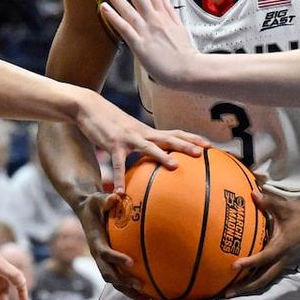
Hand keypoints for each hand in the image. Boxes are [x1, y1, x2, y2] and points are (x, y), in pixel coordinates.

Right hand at [75, 92, 207, 190]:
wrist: (89, 107)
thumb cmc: (110, 121)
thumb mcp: (129, 131)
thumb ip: (140, 142)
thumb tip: (151, 156)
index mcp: (148, 131)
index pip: (175, 132)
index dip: (192, 138)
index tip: (210, 145)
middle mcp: (142, 133)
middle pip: (170, 137)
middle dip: (187, 144)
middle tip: (203, 152)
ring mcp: (128, 138)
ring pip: (149, 147)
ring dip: (163, 156)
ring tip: (176, 167)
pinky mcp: (113, 144)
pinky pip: (118, 164)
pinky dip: (120, 178)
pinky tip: (120, 192)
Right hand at [78, 191, 152, 299]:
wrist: (86, 212)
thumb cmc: (95, 204)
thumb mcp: (98, 199)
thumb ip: (106, 199)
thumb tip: (117, 195)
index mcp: (95, 241)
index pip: (104, 253)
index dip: (116, 258)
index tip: (131, 262)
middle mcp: (98, 255)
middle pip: (109, 275)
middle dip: (124, 283)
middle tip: (141, 287)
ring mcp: (103, 262)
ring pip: (115, 282)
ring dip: (130, 294)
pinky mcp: (110, 264)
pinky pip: (120, 280)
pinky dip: (132, 290)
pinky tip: (149, 296)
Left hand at [97, 0, 201, 87]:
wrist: (188, 70)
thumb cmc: (184, 52)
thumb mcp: (180, 27)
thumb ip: (169, 11)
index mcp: (163, 14)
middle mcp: (153, 18)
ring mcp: (146, 30)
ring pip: (127, 7)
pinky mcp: (139, 44)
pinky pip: (124, 28)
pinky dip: (114, 17)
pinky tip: (104, 7)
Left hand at [228, 192, 299, 295]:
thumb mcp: (285, 207)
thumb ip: (268, 202)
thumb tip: (253, 194)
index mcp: (283, 245)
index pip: (264, 257)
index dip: (250, 262)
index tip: (234, 266)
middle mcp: (284, 257)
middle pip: (263, 279)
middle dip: (246, 287)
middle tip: (228, 292)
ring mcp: (285, 261)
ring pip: (266, 279)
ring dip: (250, 287)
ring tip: (233, 291)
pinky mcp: (285, 261)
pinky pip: (269, 275)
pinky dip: (257, 281)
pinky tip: (246, 282)